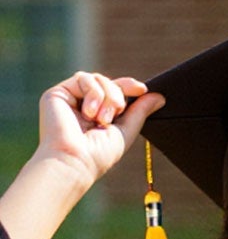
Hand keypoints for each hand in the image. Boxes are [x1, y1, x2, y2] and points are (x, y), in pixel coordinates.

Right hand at [33, 73, 159, 192]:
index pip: (115, 91)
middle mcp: (83, 105)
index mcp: (98, 114)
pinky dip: (93, 93)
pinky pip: (83, 78)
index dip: (128, 86)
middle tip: (116, 113)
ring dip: (107, 96)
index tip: (142, 89)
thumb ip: (140, 112)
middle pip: (108, 82)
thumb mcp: (126, 131)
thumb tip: (159, 96)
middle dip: (118, 95)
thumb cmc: (99, 154)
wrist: (75, 160)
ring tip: (102, 119)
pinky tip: (89, 113)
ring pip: (97, 78)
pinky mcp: (57, 93)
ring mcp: (70, 98)